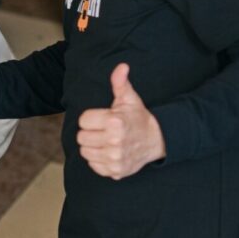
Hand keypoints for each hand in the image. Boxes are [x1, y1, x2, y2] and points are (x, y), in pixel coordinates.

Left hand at [77, 64, 165, 179]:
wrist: (157, 140)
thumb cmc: (138, 118)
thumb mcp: (130, 99)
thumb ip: (120, 82)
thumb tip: (121, 66)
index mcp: (115, 122)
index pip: (83, 120)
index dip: (91, 118)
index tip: (103, 118)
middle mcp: (115, 142)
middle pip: (81, 137)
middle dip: (90, 132)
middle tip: (103, 130)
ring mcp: (115, 158)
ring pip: (84, 151)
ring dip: (92, 146)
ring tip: (105, 140)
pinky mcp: (115, 171)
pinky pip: (93, 165)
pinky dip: (98, 159)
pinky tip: (108, 152)